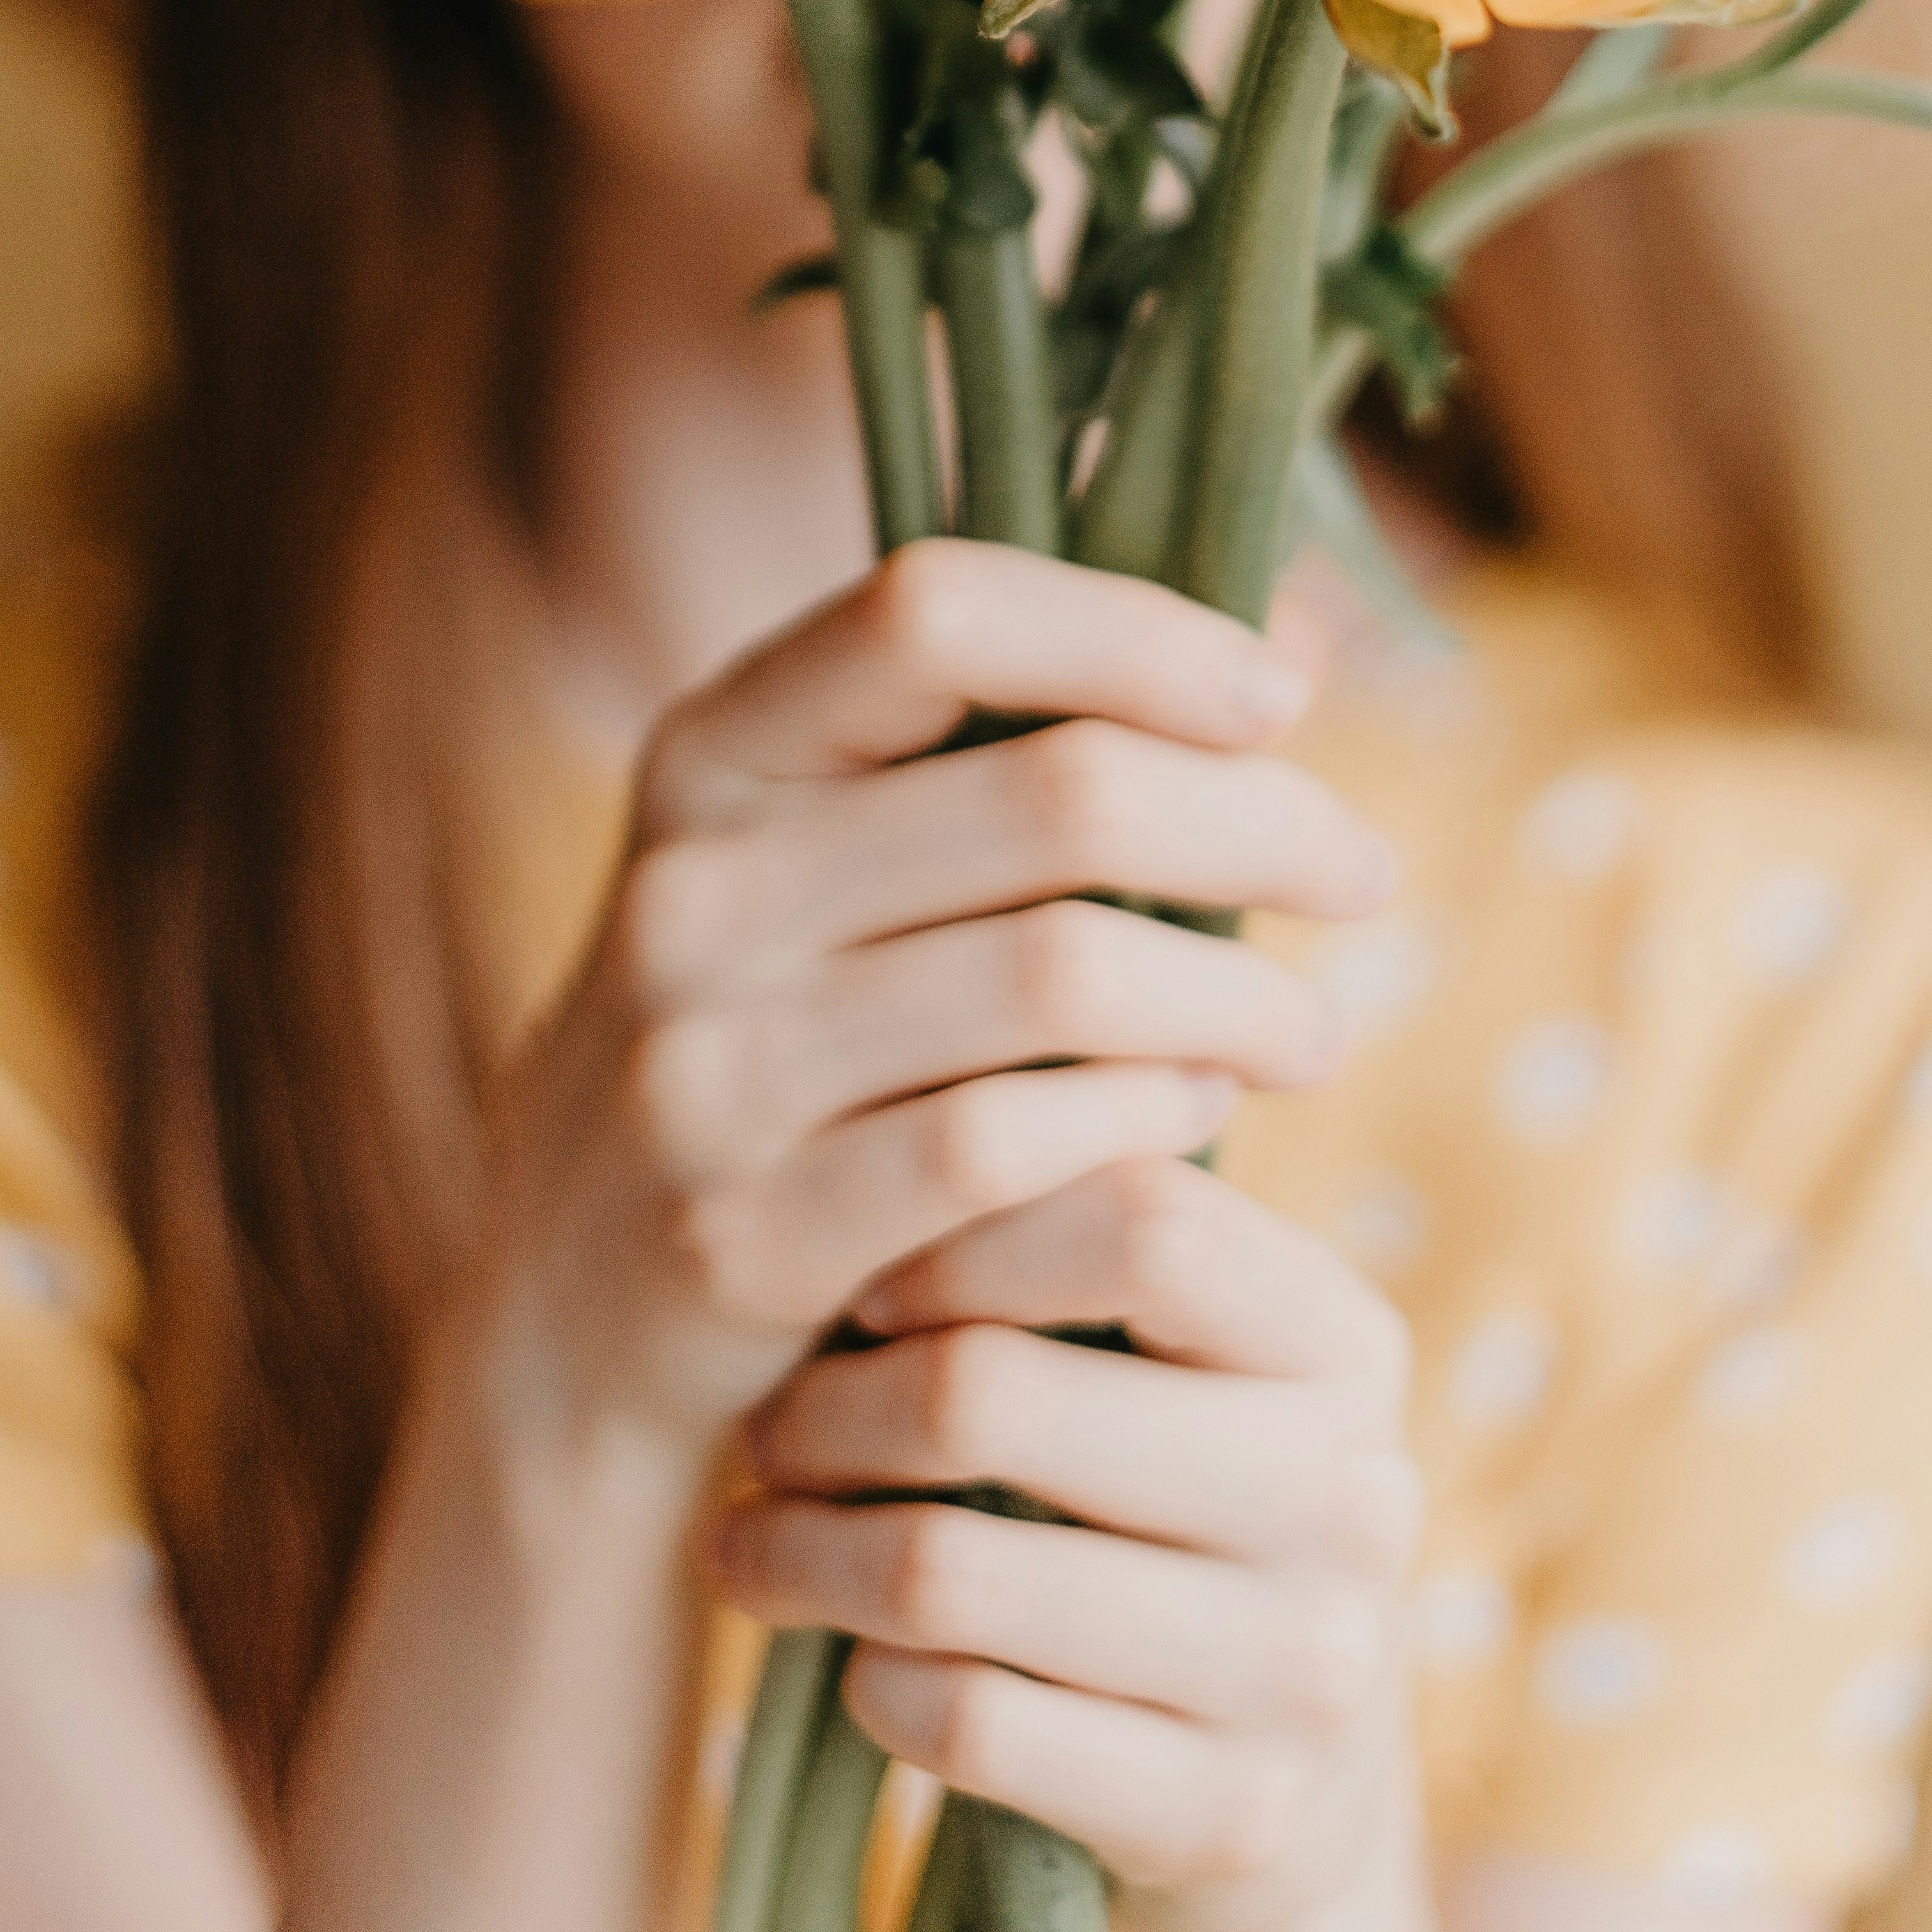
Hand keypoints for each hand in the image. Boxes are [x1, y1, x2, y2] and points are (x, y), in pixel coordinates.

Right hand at [463, 544, 1395, 1498]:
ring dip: (1239, 996)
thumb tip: (1294, 619)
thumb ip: (1001, 747)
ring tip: (1312, 1028)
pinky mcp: (744, 1237)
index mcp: (713, 752)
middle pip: (1055, 795)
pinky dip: (1144, 1122)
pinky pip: (1010, 1147)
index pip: (933, 606)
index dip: (1133, 630)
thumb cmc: (777, 1044)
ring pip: (1063, 976)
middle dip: (1259, 823)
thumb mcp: (815, 868)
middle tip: (1364, 875)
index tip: (1277, 695)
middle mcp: (691, 888)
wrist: (567, 1325)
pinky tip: (1199, 1124)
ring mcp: (703, 1066)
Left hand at [713, 1154, 1424, 1931]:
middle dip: (834, 1404)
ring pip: (950, 1572)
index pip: (1141, 1215)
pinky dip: (872, 1683)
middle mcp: (1352, 1497)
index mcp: (1345, 1342)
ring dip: (808, 1547)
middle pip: (997, 1393)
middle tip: (766, 1417)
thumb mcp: (1184, 1364)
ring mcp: (1303, 1671)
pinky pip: (968, 1726)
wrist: (1291, 1796)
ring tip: (754, 1527)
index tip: (863, 1268)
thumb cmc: (1174, 1506)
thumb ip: (1089, 1236)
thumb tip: (898, 1095)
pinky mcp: (1229, 1818)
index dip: (962, 1225)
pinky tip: (849, 1657)